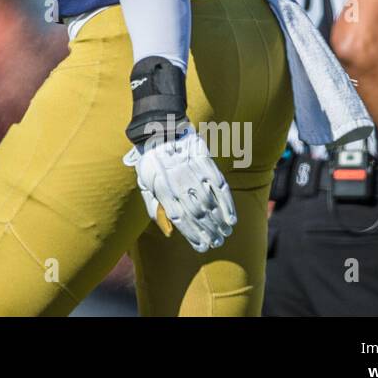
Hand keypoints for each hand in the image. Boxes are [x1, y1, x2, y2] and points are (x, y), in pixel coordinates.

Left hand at [123, 125, 235, 252]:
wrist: (160, 130)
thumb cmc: (152, 161)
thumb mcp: (145, 185)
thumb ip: (155, 208)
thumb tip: (169, 231)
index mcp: (162, 190)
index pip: (180, 219)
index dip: (193, 235)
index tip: (202, 247)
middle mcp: (179, 183)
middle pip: (197, 214)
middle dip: (209, 232)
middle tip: (217, 243)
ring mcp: (193, 173)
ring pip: (210, 203)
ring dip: (219, 222)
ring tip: (225, 234)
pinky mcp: (206, 163)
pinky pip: (220, 187)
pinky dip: (227, 204)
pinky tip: (231, 218)